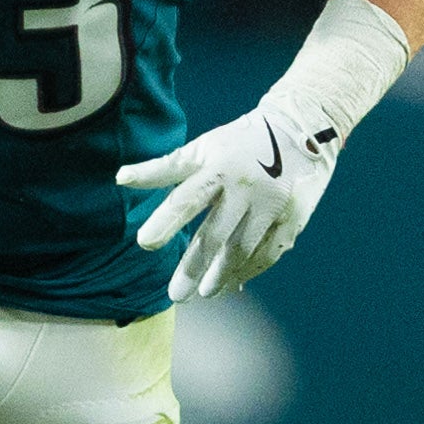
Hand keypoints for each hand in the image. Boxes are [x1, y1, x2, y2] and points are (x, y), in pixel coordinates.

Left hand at [116, 94, 342, 299]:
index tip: (146, 243)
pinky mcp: (294, 217)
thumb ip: (163, 168)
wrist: (302, 128)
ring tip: (204, 293)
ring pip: (244, 249)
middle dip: (194, 267)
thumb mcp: (202, 148)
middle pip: (216, 234)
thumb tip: (120, 178)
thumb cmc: (240, 141)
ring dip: (223, 274)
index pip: (187, 199)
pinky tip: (233, 281)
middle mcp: (246, 189)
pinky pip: (270, 251)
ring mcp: (273, 205)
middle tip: (176, 295)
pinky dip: (250, 268)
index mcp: (218, 169)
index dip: (166, 221)